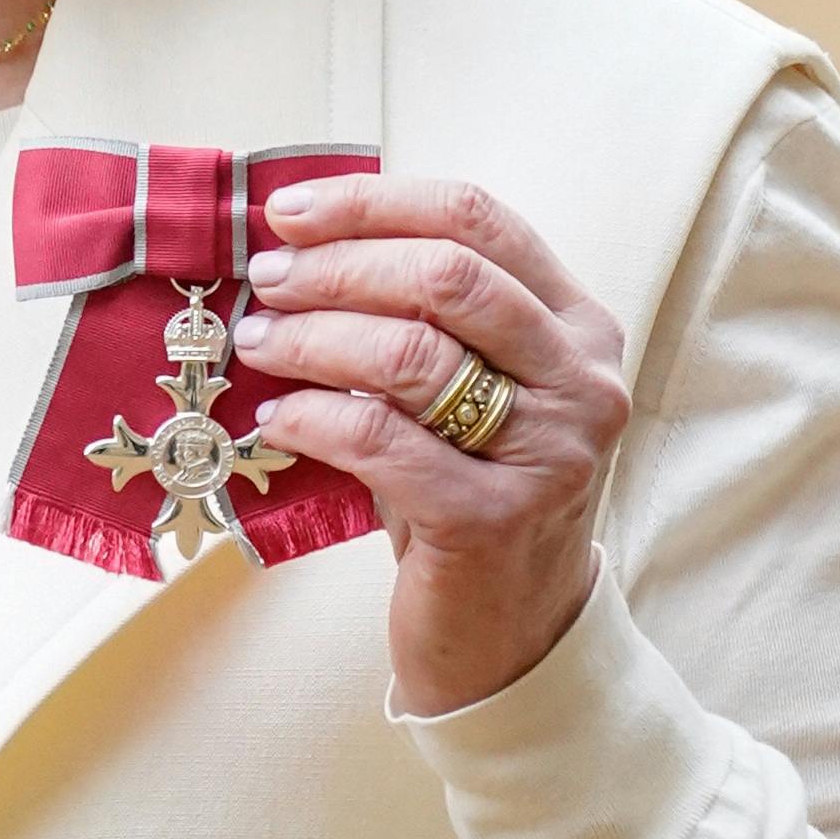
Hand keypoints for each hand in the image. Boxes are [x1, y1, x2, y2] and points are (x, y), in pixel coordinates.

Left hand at [233, 174, 628, 717]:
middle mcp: (581, 381)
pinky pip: (379, 440)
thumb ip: (424, 322)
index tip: (290, 212)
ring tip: (258, 343)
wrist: (509, 634)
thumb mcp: (469, 395)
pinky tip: (276, 419)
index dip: (375, 204)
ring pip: (409, 354)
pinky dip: (312, 418)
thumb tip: (301, 249)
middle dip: (336, 268)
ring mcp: (549, 451)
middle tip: (266, 282)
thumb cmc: (470, 497)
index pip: (478, 222)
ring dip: (312, 338)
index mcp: (579, 327)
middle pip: (444, 277)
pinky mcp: (492, 518)